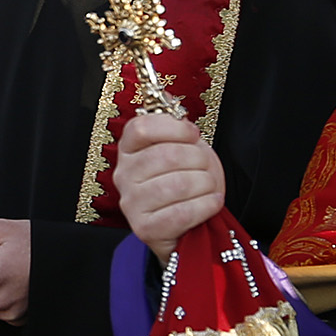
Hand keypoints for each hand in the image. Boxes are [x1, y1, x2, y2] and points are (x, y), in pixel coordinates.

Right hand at [116, 114, 224, 264]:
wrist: (186, 222)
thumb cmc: (185, 180)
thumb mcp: (182, 148)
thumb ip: (175, 128)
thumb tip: (174, 107)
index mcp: (128, 150)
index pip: (141, 128)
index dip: (174, 128)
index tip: (193, 135)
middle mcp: (124, 175)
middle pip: (166, 155)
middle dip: (199, 159)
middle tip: (206, 167)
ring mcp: (131, 203)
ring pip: (177, 185)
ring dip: (206, 184)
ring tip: (209, 187)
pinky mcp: (144, 229)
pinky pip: (182, 213)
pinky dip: (206, 206)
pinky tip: (211, 202)